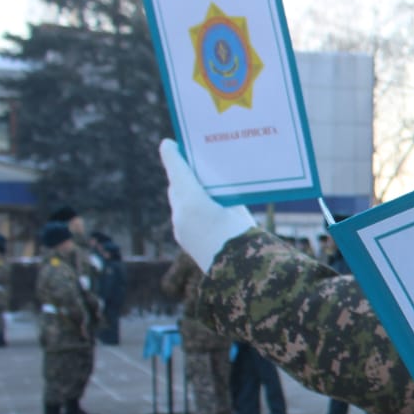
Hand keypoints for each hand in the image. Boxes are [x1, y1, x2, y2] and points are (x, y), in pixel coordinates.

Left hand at [159, 139, 255, 271]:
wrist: (238, 269)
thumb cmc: (243, 235)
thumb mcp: (238, 210)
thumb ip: (225, 197)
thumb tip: (217, 191)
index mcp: (193, 199)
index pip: (177, 170)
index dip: (173, 156)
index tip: (169, 144)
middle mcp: (181, 212)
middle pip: (178, 186)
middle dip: (181, 175)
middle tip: (191, 164)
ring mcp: (180, 226)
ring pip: (179, 202)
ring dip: (186, 194)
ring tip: (200, 187)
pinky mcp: (183, 238)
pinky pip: (183, 217)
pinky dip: (190, 210)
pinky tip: (204, 210)